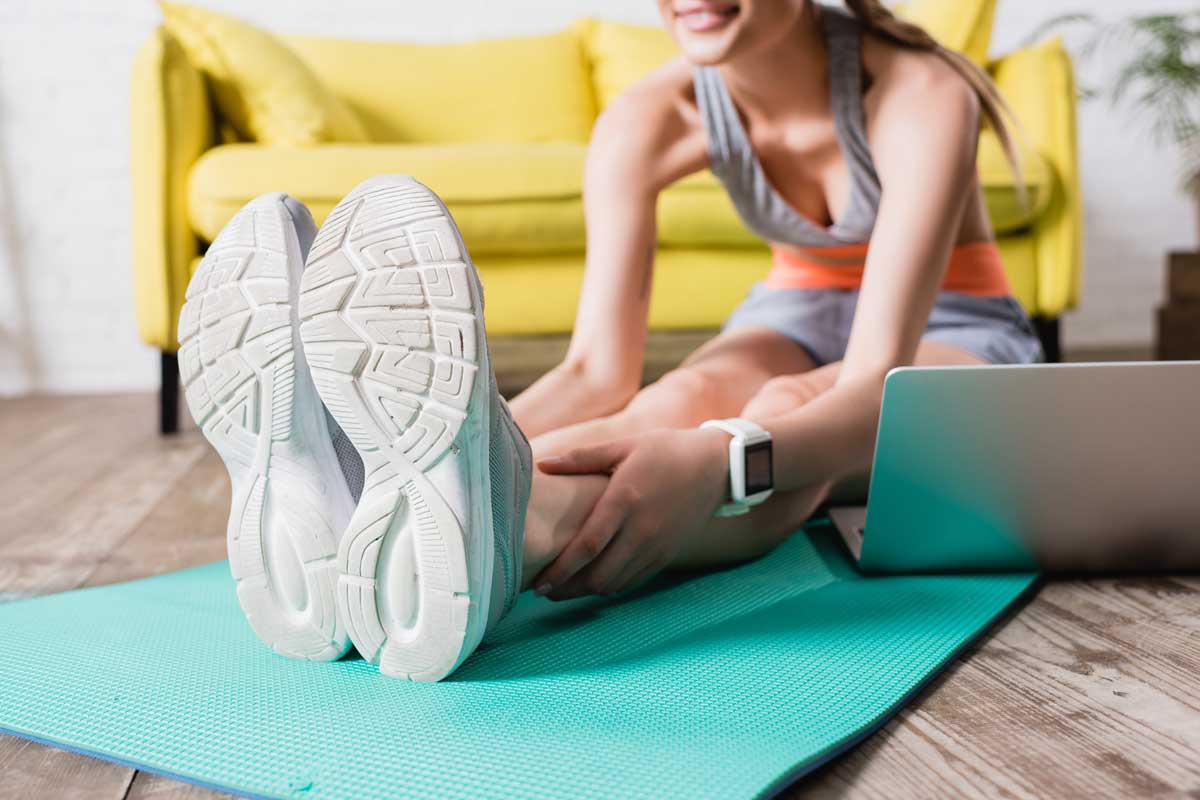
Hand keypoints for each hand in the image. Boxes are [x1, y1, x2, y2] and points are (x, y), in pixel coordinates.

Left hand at [531, 427, 730, 598]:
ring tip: (564, 589)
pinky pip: (634, 581)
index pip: (587, 546)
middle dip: (568, 588)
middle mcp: (642, 529)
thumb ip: (580, 458)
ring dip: (587, 591)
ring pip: (616, 583)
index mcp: (625, 499)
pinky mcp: (667, 555)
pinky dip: (611, 586)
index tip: (538, 582)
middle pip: (599, 575)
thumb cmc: (666, 450)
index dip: (561, 569)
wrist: (717, 465)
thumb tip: (541, 463)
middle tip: (545, 589)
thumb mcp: (623, 446)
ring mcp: (657, 545)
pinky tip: (595, 580)